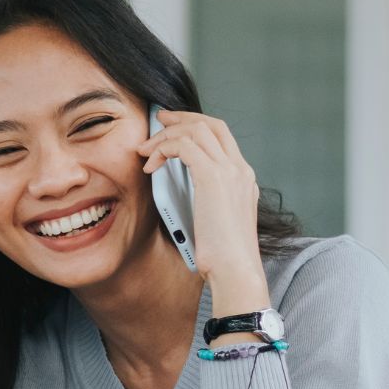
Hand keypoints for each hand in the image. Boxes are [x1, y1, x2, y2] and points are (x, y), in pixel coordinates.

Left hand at [136, 110, 266, 291]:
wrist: (235, 270)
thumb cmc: (222, 257)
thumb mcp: (217, 222)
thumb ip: (208, 201)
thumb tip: (185, 194)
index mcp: (243, 177)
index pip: (222, 136)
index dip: (195, 125)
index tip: (172, 127)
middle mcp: (240, 169)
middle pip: (211, 124)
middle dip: (181, 118)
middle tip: (157, 121)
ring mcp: (230, 171)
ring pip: (196, 130)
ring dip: (165, 136)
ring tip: (145, 150)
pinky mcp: (213, 178)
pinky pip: (184, 146)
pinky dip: (163, 149)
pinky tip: (151, 166)